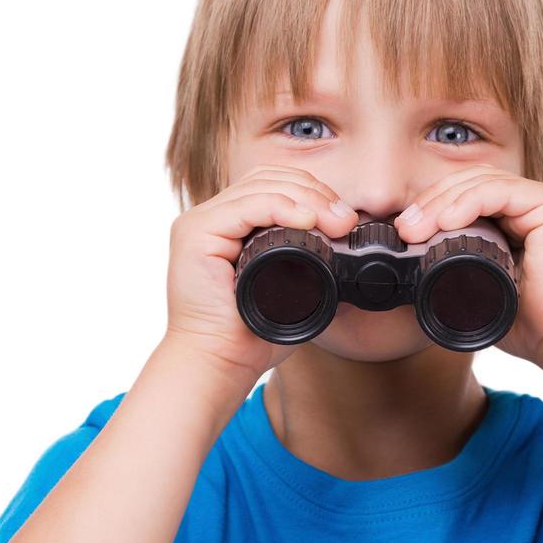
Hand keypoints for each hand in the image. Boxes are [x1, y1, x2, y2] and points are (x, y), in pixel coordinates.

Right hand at [164, 165, 360, 381]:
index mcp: (230, 226)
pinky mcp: (194, 234)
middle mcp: (212, 218)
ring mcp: (199, 223)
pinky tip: (307, 221)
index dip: (313, 193)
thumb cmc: (249, 337)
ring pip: (261, 186)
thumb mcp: (290, 293)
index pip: (274, 186)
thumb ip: (309, 270)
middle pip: (269, 177)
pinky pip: (245, 207)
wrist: (218, 365)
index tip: (344, 221)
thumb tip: (347, 259)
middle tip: (345, 221)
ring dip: (306, 199)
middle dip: (314, 191)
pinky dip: (281, 208)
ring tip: (335, 223)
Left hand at [393, 164, 542, 374]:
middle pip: (470, 183)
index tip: (406, 235)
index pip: (468, 197)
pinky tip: (446, 222)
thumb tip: (419, 284)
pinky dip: (468, 202)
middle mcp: (533, 206)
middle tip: (404, 229)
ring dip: (442, 202)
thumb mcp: (486, 297)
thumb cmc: (539, 327)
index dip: (433, 209)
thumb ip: (461, 281)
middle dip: (431, 202)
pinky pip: (500, 191)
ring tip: (416, 229)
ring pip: (481, 182)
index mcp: (519, 222)